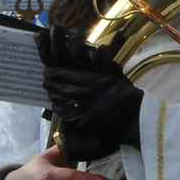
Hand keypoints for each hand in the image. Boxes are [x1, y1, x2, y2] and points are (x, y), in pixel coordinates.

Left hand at [40, 25, 141, 155]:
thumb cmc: (125, 94)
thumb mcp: (115, 76)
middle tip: (45, 81)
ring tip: (50, 91)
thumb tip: (87, 56)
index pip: (70, 75)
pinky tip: (56, 104)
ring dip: (53, 95)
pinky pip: (66, 114)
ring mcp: (86, 109)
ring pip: (62, 100)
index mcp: (97, 80)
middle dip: (51, 84)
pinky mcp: (84, 122)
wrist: (135, 116)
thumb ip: (100, 68)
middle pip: (63, 87)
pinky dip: (58, 109)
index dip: (56, 73)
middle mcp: (90, 94)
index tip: (48, 71)